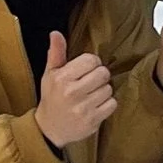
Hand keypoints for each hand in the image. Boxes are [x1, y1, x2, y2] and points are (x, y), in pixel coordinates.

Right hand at [36, 33, 116, 148]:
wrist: (49, 129)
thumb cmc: (52, 97)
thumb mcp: (50, 74)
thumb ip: (56, 53)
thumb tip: (56, 33)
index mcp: (61, 78)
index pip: (91, 60)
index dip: (91, 63)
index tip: (85, 71)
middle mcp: (72, 93)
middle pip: (103, 73)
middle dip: (99, 76)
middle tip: (89, 83)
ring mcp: (83, 108)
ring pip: (109, 89)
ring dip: (103, 91)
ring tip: (91, 95)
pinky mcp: (92, 121)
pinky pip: (112, 104)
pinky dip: (107, 104)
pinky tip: (96, 106)